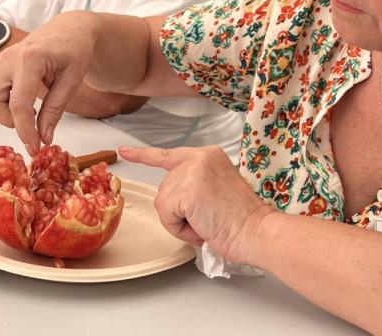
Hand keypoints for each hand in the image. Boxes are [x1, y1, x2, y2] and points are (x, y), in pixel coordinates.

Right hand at [0, 12, 97, 154]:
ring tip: (29, 110)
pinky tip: (24, 101)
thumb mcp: (72, 80)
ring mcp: (0, 61)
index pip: (19, 104)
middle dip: (7, 120)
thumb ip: (56, 109)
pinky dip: (3, 104)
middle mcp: (8, 58)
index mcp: (30, 59)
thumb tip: (44, 137)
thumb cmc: (74, 49)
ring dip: (3, 112)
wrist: (68, 29)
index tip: (35, 148)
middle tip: (31, 122)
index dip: (26, 131)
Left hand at [120, 146, 272, 264]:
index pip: (166, 154)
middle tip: (208, 217)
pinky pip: (166, 215)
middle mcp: (198, 157)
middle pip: (164, 189)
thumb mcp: (217, 188)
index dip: (143, 155)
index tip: (124, 150)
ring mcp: (191, 172)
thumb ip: (194, 183)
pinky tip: (202, 225)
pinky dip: (180, 228)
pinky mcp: (185, 191)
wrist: (257, 231)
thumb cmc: (242, 219)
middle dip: (179, 211)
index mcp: (207, 155)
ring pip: (163, 203)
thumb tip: (175, 198)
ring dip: (181, 221)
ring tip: (208, 222)